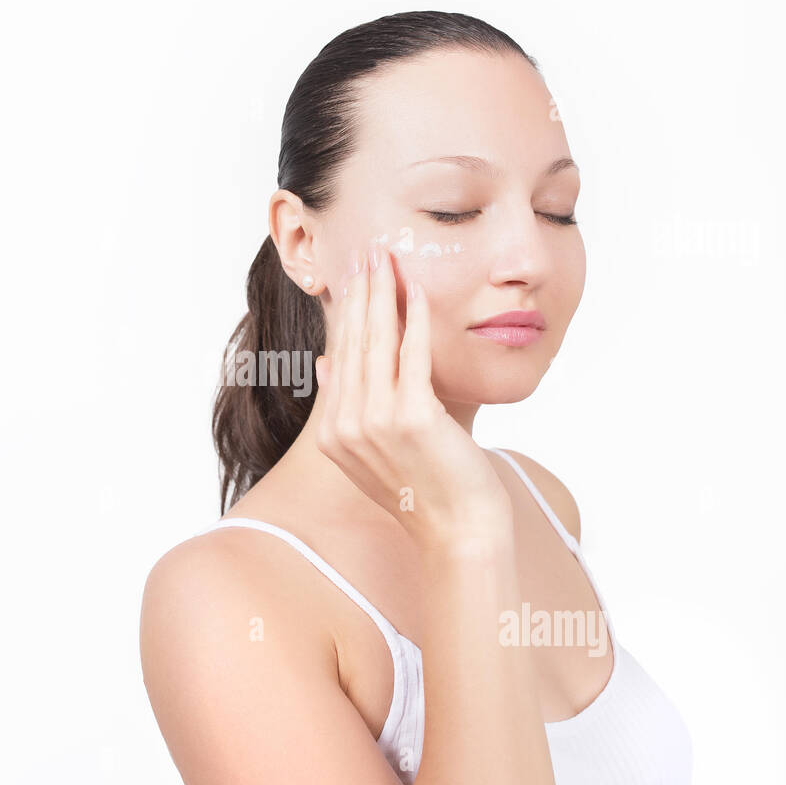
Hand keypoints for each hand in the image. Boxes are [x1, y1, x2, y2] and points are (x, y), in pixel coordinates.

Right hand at [315, 238, 512, 554]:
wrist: (458, 533)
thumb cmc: (427, 492)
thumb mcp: (373, 452)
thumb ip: (348, 407)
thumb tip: (327, 363)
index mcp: (333, 434)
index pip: (339, 357)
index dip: (347, 313)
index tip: (354, 277)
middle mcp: (346, 427)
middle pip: (354, 343)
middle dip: (361, 292)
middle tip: (367, 252)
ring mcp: (376, 423)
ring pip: (378, 343)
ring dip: (383, 295)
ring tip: (387, 259)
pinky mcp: (413, 419)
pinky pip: (413, 356)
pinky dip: (415, 319)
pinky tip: (417, 291)